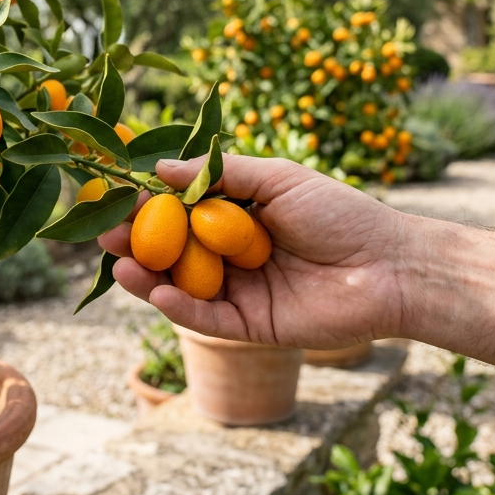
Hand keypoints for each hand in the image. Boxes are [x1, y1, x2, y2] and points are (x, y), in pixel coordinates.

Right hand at [98, 153, 405, 348]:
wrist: (390, 266)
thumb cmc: (341, 213)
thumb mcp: (278, 178)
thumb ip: (218, 173)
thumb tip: (159, 168)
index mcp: (240, 217)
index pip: (183, 213)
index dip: (150, 207)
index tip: (119, 197)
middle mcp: (234, 256)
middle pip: (174, 252)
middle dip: (138, 244)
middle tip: (105, 234)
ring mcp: (241, 292)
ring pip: (182, 287)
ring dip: (146, 278)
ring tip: (120, 263)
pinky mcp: (251, 326)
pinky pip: (207, 318)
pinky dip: (179, 307)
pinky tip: (156, 291)